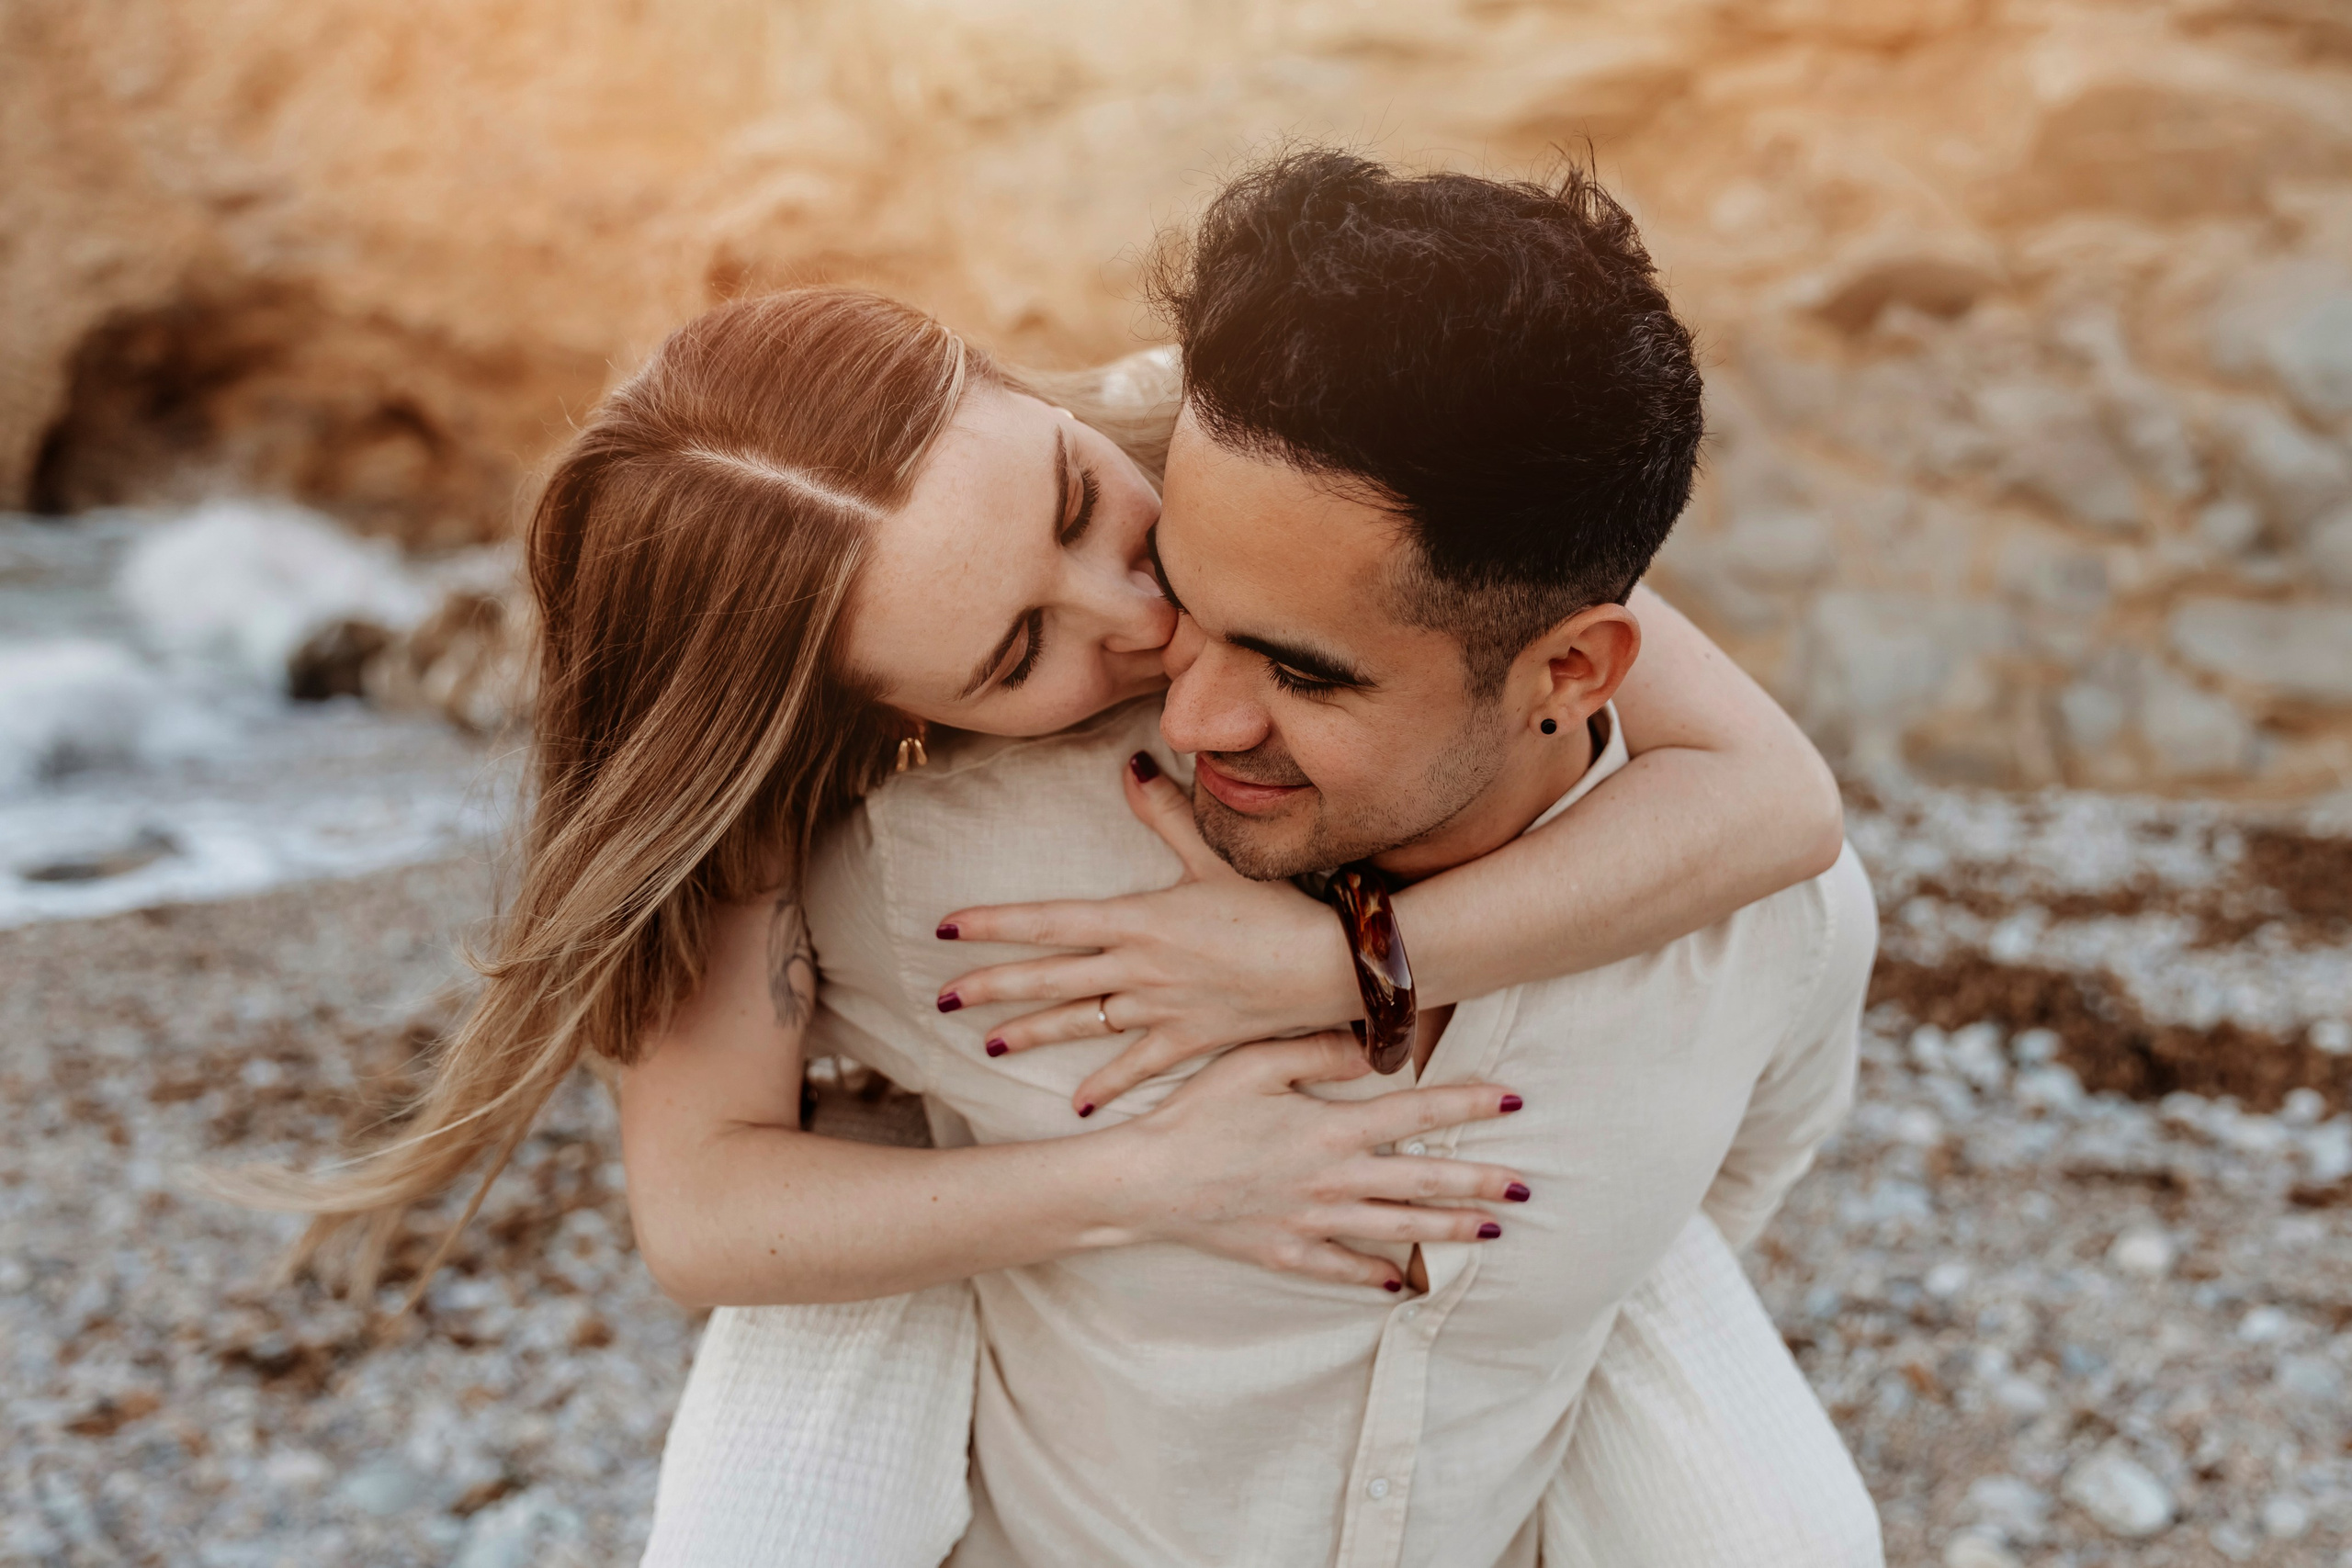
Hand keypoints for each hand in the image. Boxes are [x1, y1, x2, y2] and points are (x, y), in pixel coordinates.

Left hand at [937, 752, 1361, 1114]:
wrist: (1333, 967)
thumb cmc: (1279, 905)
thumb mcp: (1218, 856)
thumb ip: (1167, 812)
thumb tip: (1131, 763)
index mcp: (1138, 919)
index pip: (1048, 921)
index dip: (992, 926)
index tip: (945, 930)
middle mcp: (1139, 968)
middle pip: (1050, 979)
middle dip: (991, 987)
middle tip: (941, 999)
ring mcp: (1162, 1009)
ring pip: (1081, 1024)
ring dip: (1032, 1035)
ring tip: (988, 1045)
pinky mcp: (1191, 1040)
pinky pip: (1138, 1067)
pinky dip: (1107, 1085)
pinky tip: (1077, 1103)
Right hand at [1099, 1032, 1528, 1291]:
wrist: (1144, 1183)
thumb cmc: (1194, 1115)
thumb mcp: (1251, 1064)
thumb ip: (1316, 1052)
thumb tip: (1374, 1047)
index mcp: (1330, 1128)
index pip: (1417, 1113)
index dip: (1469, 1106)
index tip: (1514, 1103)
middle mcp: (1333, 1179)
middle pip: (1423, 1180)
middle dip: (1480, 1183)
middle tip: (1527, 1187)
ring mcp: (1313, 1221)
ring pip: (1397, 1228)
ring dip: (1449, 1230)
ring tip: (1492, 1233)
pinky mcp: (1286, 1252)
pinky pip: (1342, 1267)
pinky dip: (1374, 1276)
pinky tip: (1403, 1284)